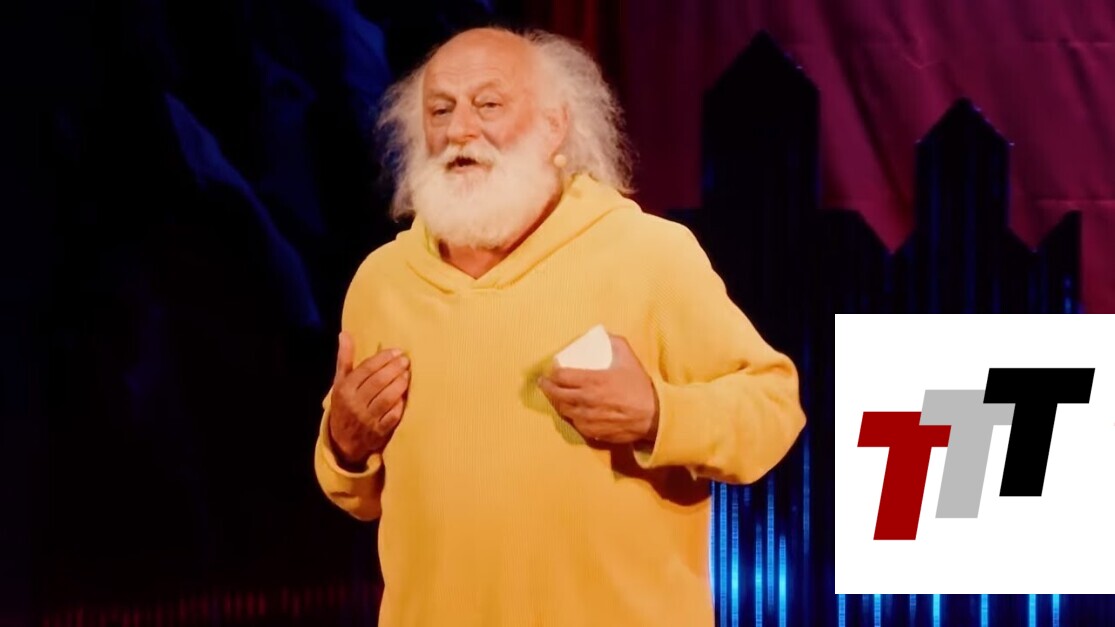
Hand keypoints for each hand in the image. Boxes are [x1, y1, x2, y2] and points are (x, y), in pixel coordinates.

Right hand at [328, 332, 409, 466]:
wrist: (342, 441)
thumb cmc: (344, 405)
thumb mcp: (340, 383)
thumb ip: (345, 358)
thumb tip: (345, 334)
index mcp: (344, 389)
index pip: (366, 369)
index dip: (383, 358)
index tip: (397, 351)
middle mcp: (354, 404)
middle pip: (378, 382)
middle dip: (394, 369)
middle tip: (406, 361)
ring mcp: (366, 419)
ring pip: (386, 398)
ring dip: (399, 385)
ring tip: (407, 375)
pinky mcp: (378, 432)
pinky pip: (392, 417)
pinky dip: (399, 406)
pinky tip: (405, 396)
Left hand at [538, 334, 658, 444]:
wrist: (653, 416)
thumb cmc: (640, 387)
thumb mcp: (629, 358)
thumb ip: (615, 342)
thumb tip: (604, 334)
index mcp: (593, 381)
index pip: (561, 376)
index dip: (553, 372)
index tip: (552, 369)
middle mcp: (586, 400)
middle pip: (556, 394)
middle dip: (547, 387)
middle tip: (545, 382)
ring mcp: (588, 418)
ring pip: (563, 410)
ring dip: (555, 401)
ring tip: (554, 395)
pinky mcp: (592, 432)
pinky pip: (574, 423)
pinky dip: (569, 415)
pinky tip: (569, 410)